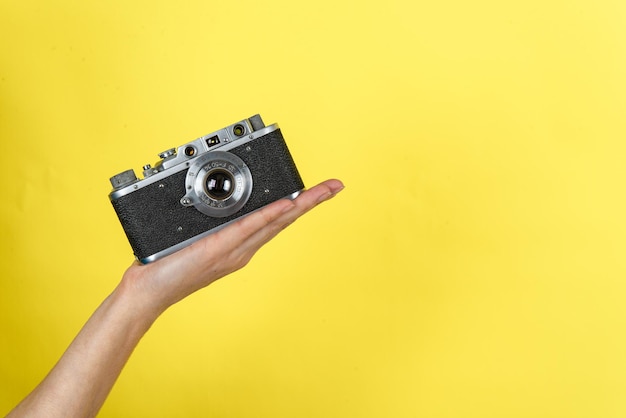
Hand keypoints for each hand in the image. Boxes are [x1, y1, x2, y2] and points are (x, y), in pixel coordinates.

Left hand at [120, 179, 343, 315]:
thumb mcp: (188, 235)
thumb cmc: (164, 266)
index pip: (273, 220)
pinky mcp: (219, 250)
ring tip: (323, 191)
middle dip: (311, 202)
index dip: (295, 204)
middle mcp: (242, 249)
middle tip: (334, 186)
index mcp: (237, 245)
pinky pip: (249, 228)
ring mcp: (234, 251)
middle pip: (283, 220)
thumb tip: (207, 198)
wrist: (148, 292)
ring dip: (301, 205)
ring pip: (274, 223)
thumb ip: (204, 220)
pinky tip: (287, 204)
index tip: (312, 191)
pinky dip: (271, 215)